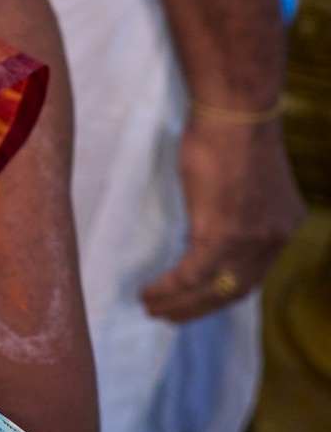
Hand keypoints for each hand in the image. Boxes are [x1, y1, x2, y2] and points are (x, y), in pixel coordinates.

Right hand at [140, 110, 302, 321]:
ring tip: (151, 307)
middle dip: (199, 307)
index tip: (196, 299)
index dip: (222, 290)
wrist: (235, 115)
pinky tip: (149, 292)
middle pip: (236, 290)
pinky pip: (193, 274)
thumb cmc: (230, 133)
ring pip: (214, 288)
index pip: (253, 272)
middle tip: (168, 316)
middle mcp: (275, 239)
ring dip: (179, 302)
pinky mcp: (223, 234)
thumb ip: (233, 207)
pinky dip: (169, 287)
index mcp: (282, 225)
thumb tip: (207, 222)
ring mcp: (252, 240)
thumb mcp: (241, 178)